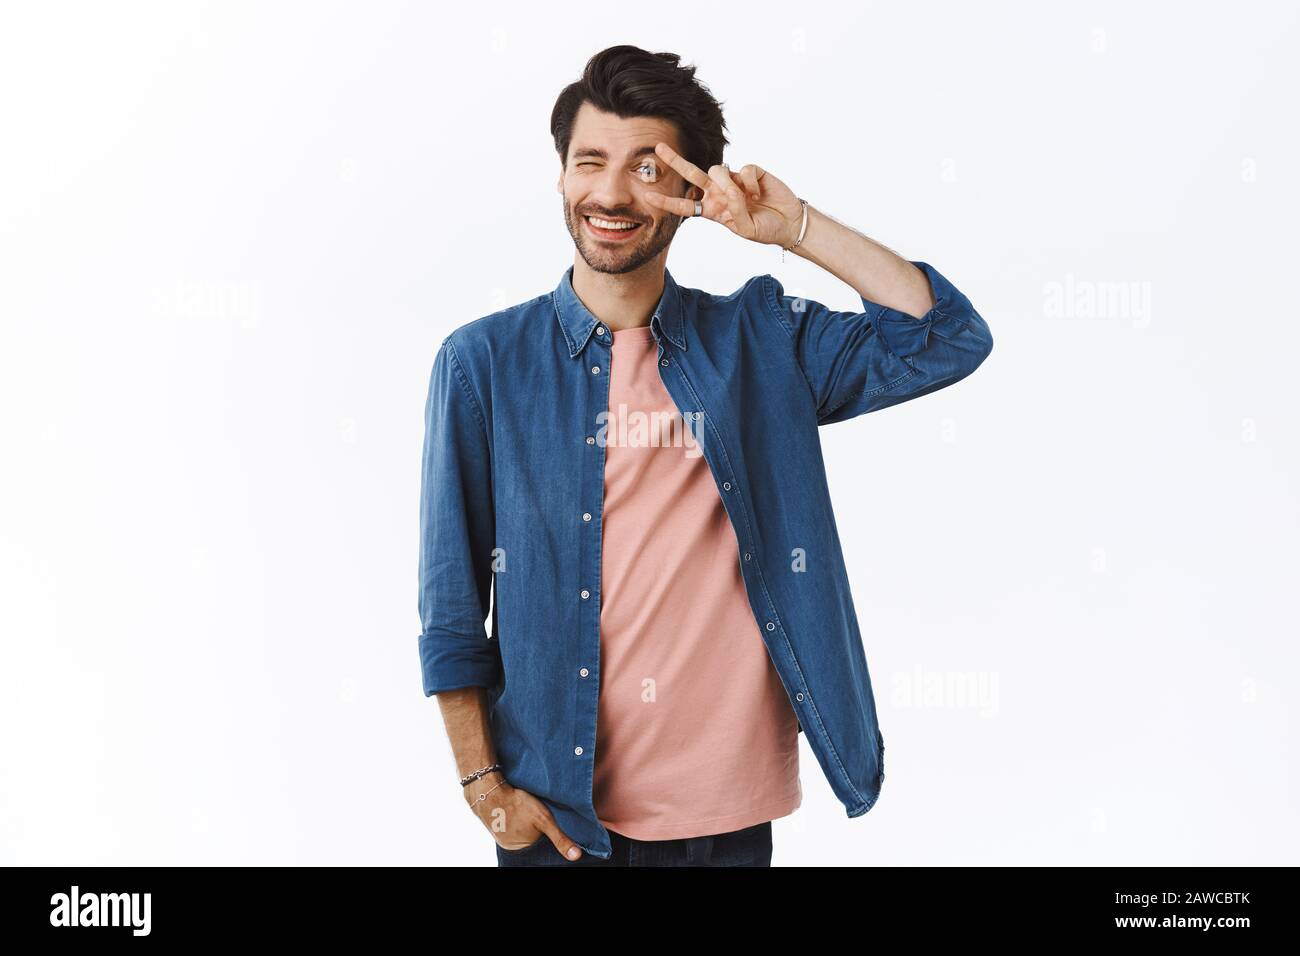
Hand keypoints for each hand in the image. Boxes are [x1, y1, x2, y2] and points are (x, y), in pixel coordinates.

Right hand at [466, 775, 583, 860]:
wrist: (487, 790)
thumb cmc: (516, 803)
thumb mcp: (543, 819)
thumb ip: (560, 838)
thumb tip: (576, 856)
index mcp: (522, 848)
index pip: (541, 845)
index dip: (547, 834)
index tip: (548, 822)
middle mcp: (510, 845)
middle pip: (530, 839)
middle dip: (536, 829)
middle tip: (536, 815)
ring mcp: (501, 835)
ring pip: (520, 831)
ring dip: (525, 823)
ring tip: (526, 811)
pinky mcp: (494, 824)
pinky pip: (510, 824)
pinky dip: (515, 819)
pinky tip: (516, 810)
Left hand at [642, 141, 804, 247]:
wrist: (788, 223)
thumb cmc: (765, 229)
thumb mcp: (746, 229)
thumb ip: (734, 212)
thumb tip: (730, 189)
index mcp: (713, 210)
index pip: (686, 205)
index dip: (667, 201)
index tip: (648, 196)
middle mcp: (719, 193)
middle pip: (692, 174)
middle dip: (675, 160)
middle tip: (658, 147)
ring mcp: (734, 180)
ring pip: (718, 170)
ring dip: (729, 185)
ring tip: (748, 199)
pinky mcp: (750, 172)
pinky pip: (743, 170)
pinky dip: (751, 183)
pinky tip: (758, 192)